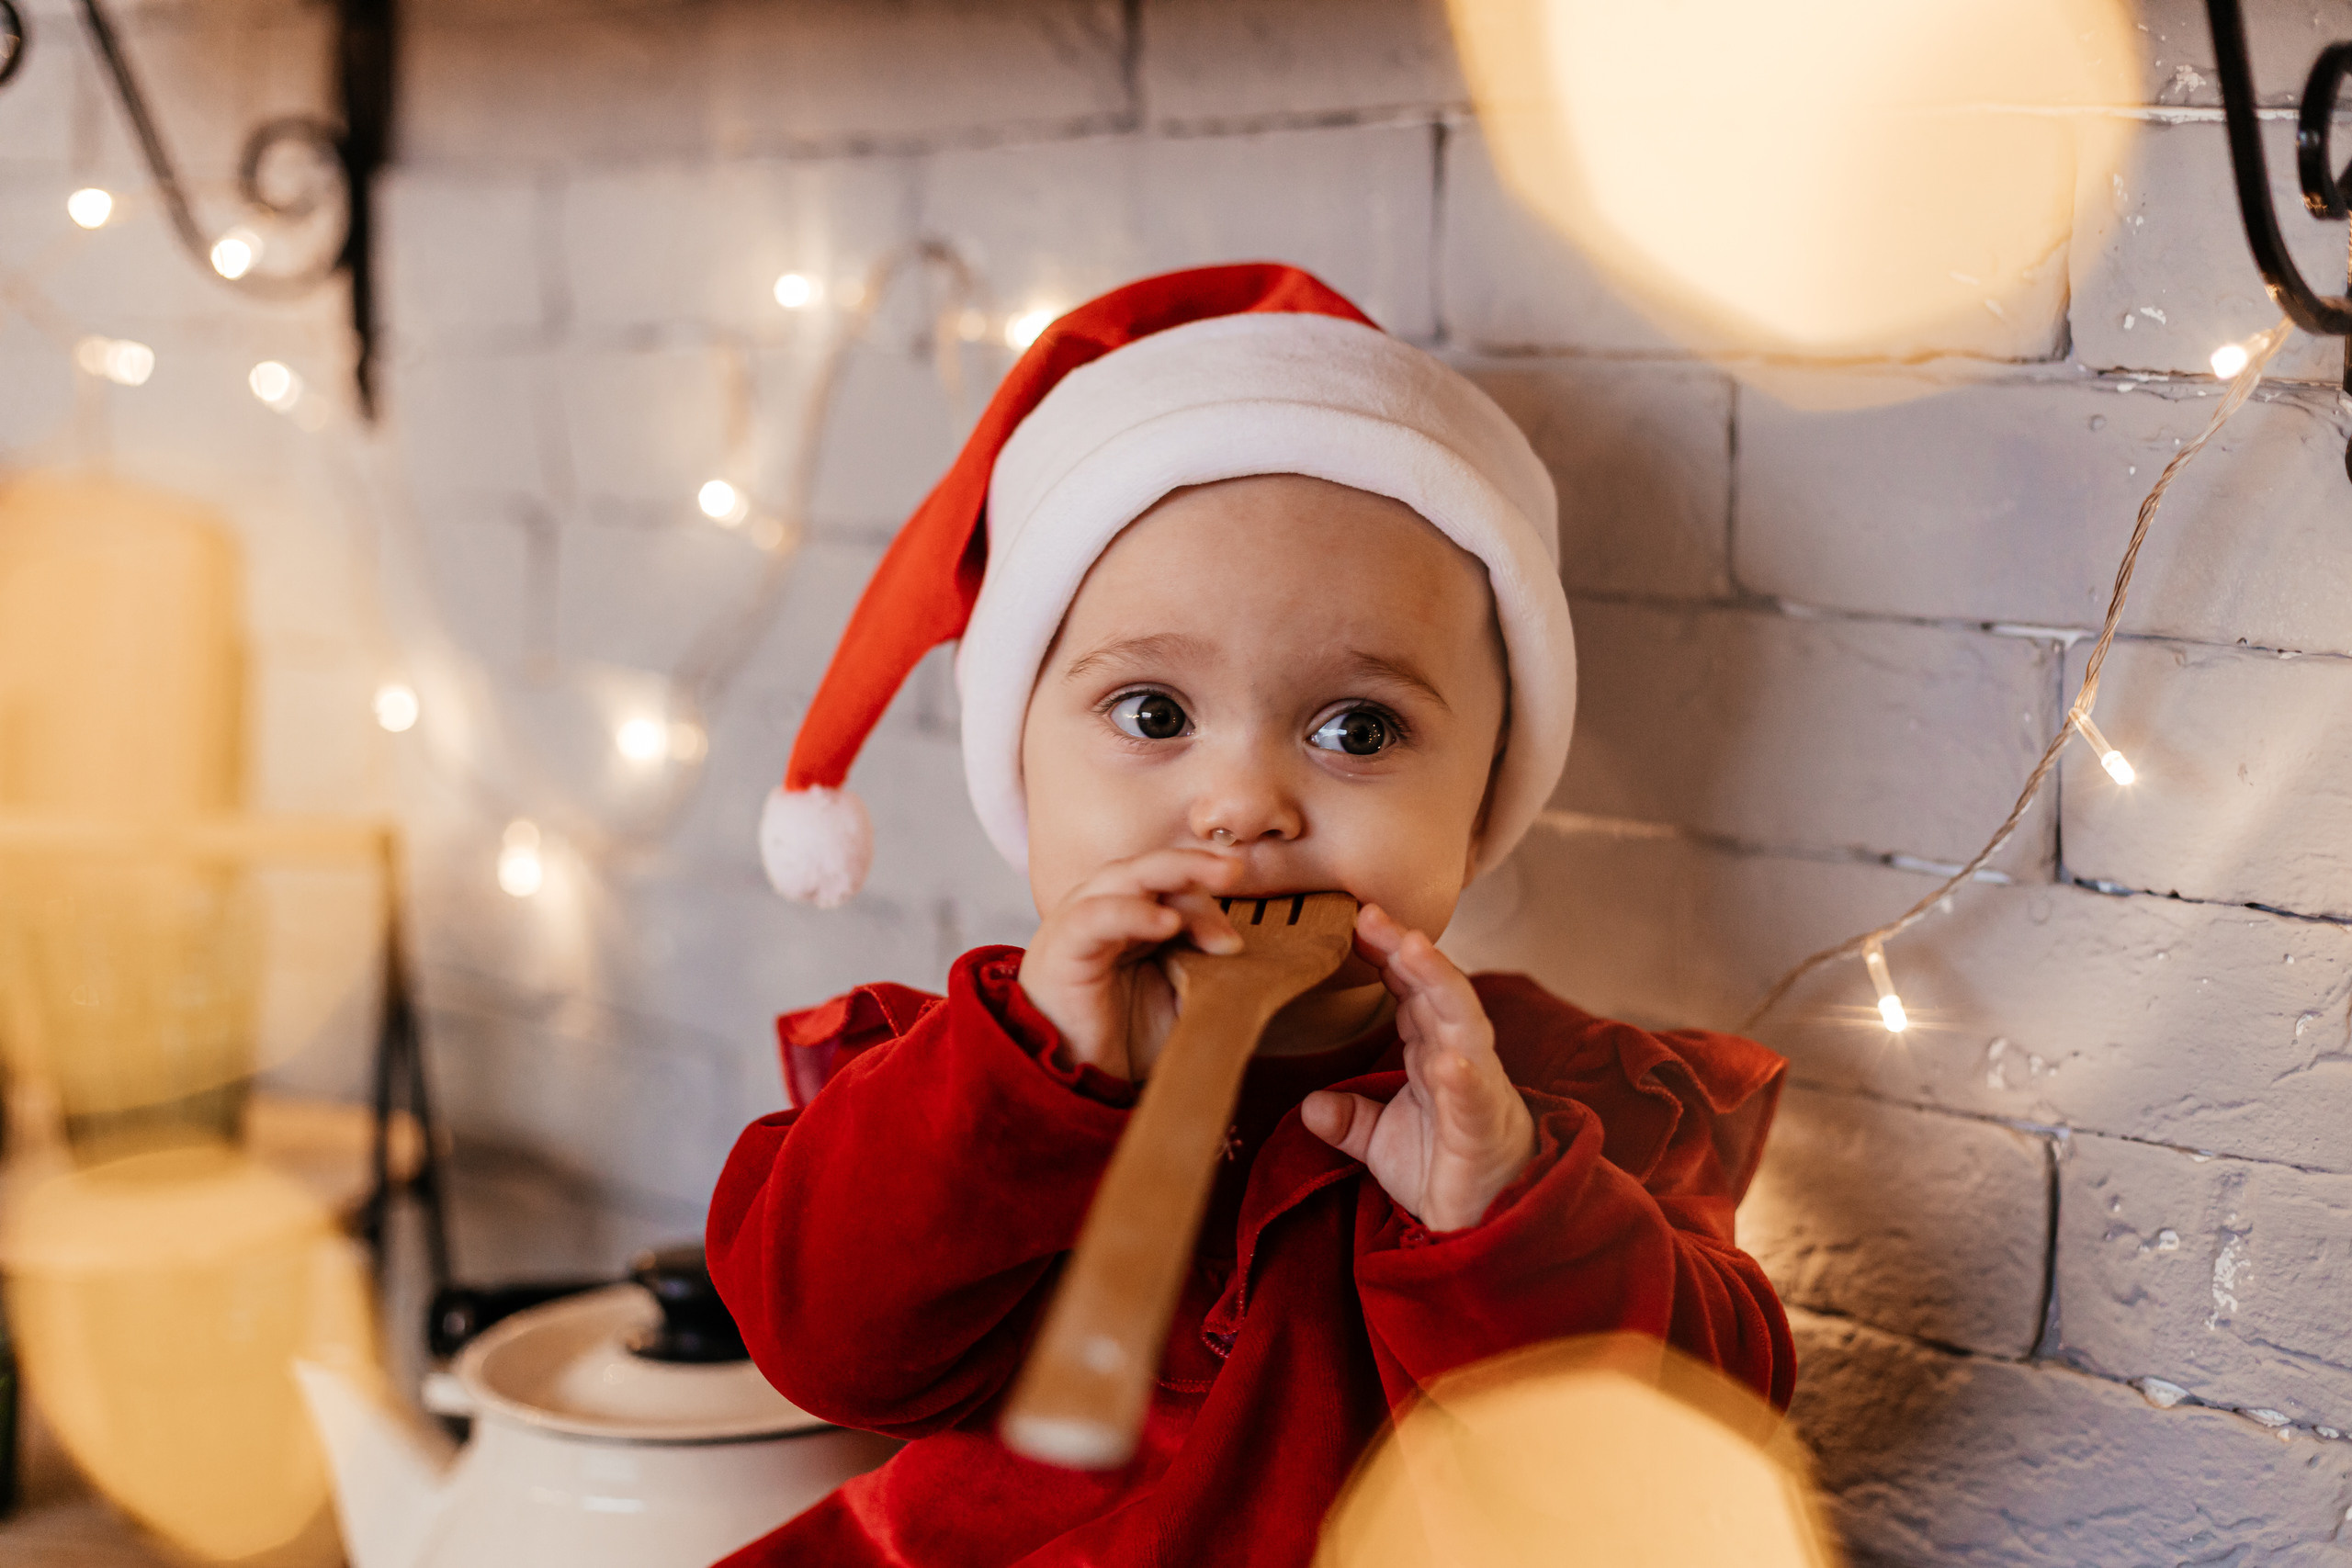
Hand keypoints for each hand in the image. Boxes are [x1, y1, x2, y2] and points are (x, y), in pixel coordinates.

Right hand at [1018, 849, 1244, 1079]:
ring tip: (1217, 881)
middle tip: (1234, 870)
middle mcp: (1101, 911)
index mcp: (1127, 917)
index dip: (1205, 898)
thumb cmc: (1123, 1039)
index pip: (1168, 884)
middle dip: (1195, 864)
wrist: (1078, 1084)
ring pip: (1123, 877)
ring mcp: (1076, 924)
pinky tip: (1167, 924)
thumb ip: (1203, 967)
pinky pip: (1093, 916)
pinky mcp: (1060, 949)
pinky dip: (1131, 912)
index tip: (1235, 944)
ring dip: (1173, 873)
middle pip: (1149, 869)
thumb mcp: (1178, 997)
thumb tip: (1234, 944)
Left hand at [1299, 903, 1535, 1231]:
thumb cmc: (1444, 1169)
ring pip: (1463, 1024)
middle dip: (1406, 950)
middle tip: (1370, 913)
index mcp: (1432, 1052)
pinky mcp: (1484, 1130)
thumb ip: (1349, 1119)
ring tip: (1412, 948)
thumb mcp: (1381, 1141)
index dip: (1385, 954)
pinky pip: (1475, 1098)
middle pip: (1435, 991)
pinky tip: (1449, 1061)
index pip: (1409, 991)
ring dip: (1439, 984)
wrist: (1486, 1223)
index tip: (1352, 920)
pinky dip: (1465, 1078)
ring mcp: (1476, 1089)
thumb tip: (1310, 1105)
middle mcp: (1458, 1058)